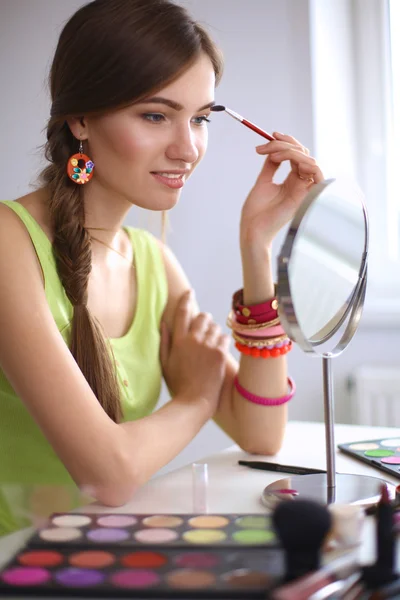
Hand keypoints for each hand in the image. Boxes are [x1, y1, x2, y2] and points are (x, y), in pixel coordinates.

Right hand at [160, 290, 229, 414]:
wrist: (195, 402)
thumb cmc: (178, 385)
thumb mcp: (165, 363)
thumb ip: (164, 341)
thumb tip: (163, 323)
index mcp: (177, 341)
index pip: (182, 312)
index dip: (186, 299)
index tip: (190, 292)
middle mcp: (193, 339)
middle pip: (202, 316)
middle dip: (204, 320)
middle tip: (204, 330)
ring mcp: (207, 345)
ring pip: (215, 327)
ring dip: (213, 333)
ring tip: (210, 348)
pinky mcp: (220, 353)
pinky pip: (224, 338)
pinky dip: (222, 343)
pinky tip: (218, 354)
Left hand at [240, 132, 323, 247]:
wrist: (252, 229)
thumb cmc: (256, 211)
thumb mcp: (263, 182)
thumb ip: (271, 165)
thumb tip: (273, 148)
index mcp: (291, 181)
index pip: (296, 154)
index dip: (286, 141)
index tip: (270, 135)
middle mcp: (300, 184)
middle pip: (303, 153)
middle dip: (286, 143)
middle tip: (267, 143)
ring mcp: (304, 189)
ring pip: (309, 160)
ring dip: (290, 151)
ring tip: (272, 154)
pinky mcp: (305, 196)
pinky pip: (316, 173)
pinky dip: (304, 162)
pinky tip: (284, 160)